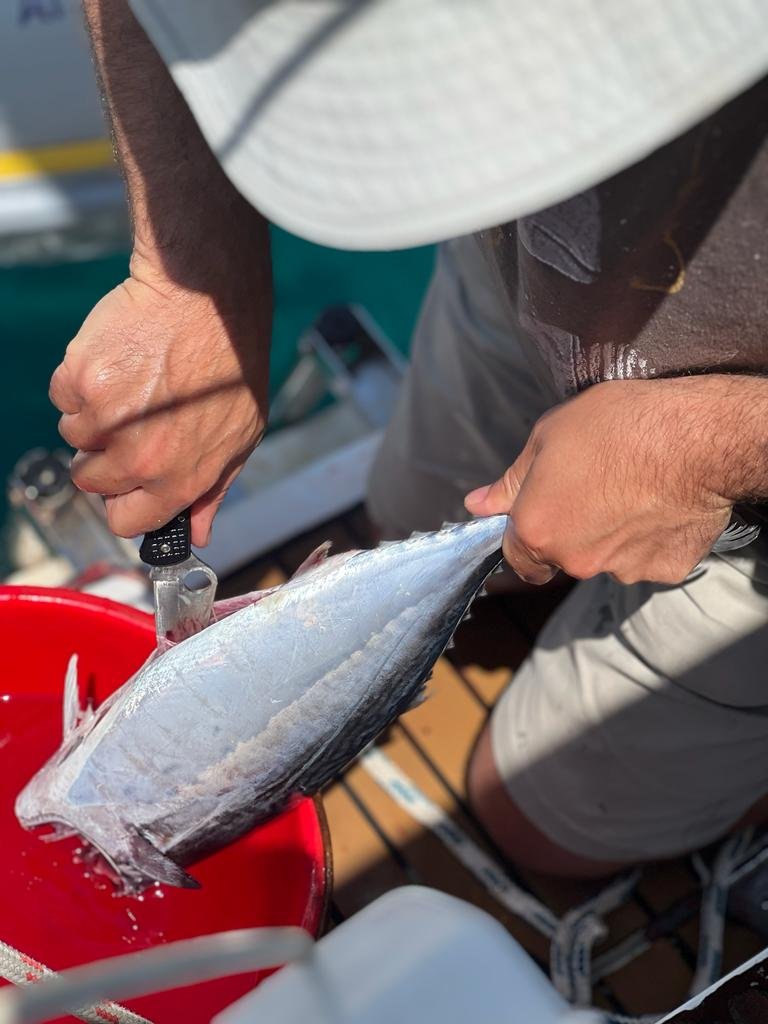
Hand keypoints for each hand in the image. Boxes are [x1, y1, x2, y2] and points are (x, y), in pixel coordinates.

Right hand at [49, 267, 268, 546]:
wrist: (207, 301)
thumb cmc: (230, 366)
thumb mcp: (240, 437)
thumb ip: (213, 489)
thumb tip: (197, 531)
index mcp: (180, 478)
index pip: (126, 522)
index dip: (124, 502)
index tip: (126, 485)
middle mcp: (139, 458)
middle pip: (91, 482)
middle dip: (104, 457)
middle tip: (132, 420)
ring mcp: (107, 420)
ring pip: (74, 436)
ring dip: (95, 414)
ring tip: (133, 382)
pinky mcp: (81, 381)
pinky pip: (64, 396)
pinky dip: (82, 380)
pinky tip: (118, 360)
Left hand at [465, 378, 734, 584]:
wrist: (697, 437)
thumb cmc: (616, 425)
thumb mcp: (548, 436)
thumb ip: (511, 480)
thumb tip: (477, 505)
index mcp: (537, 530)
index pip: (517, 556)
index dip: (528, 535)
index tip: (546, 512)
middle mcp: (575, 561)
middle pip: (563, 557)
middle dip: (573, 531)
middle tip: (597, 487)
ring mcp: (623, 570)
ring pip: (607, 558)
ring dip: (613, 535)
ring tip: (635, 489)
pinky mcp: (666, 570)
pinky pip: (650, 558)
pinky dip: (653, 539)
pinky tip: (662, 503)